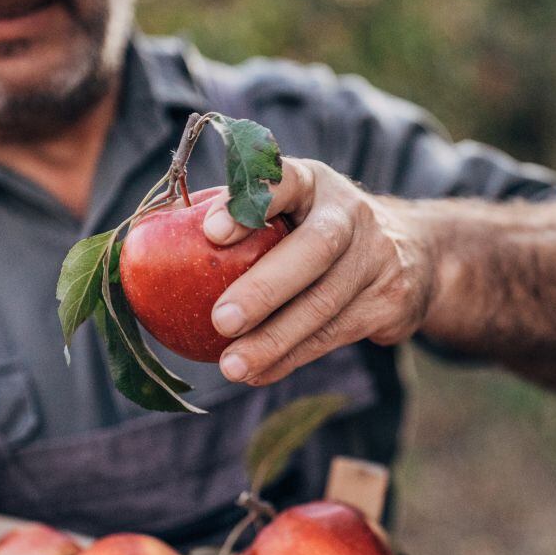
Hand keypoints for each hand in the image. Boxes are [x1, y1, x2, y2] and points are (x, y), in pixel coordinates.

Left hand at [202, 157, 435, 384]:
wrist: (413, 253)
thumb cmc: (315, 230)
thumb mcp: (290, 208)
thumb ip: (239, 220)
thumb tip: (142, 253)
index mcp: (314, 183)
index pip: (284, 181)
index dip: (249, 204)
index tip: (210, 233)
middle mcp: (352, 214)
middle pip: (315, 249)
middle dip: (265, 288)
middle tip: (220, 321)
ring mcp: (377, 258)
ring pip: (324, 305)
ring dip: (274, 341)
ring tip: (230, 366)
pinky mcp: (389, 302)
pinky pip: (333, 336)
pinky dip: (291, 358)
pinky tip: (258, 373)